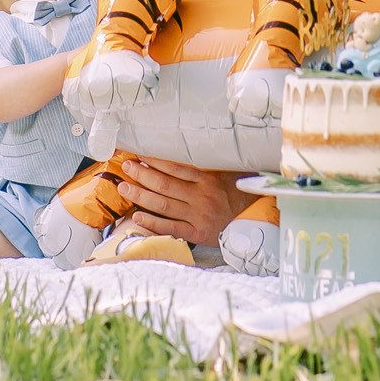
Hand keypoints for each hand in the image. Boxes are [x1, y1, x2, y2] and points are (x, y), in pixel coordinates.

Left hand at [113, 158, 242, 245]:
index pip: (175, 167)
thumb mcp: (228, 173)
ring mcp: (197, 216)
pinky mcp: (196, 233)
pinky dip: (152, 222)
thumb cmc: (239, 193)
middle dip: (142, 175)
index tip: (140, 154)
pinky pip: (170, 227)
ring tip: (124, 188)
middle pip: (165, 185)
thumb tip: (188, 146)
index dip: (155, 161)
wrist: (255, 220)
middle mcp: (201, 197)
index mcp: (208, 179)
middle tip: (126, 167)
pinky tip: (137, 216)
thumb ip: (208, 164)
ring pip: (163, 205)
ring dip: (141, 196)